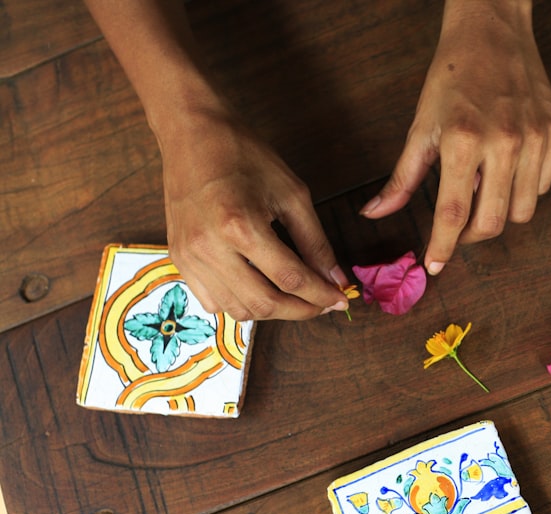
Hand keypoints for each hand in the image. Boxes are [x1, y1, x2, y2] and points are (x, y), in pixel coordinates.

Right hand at [159, 109, 348, 319]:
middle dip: (300, 311)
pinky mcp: (178, 259)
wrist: (191, 133)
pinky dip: (241, 305)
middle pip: (264, 303)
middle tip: (321, 304)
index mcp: (240, 226)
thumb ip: (315, 241)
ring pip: (238, 310)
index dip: (321, 295)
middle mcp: (209, 248)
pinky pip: (212, 302)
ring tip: (295, 299)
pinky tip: (260, 290)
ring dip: (272, 311)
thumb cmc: (243, 155)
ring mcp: (189, 256)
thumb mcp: (292, 193)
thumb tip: (334, 278)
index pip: (290, 279)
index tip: (340, 300)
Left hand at [362, 0, 550, 274]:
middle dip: (472, 235)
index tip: (435, 266)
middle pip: (493, 222)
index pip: (454, 213)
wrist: (493, 31)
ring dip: (501, 212)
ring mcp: (537, 140)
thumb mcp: (421, 126)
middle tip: (459, 228)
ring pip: (523, 211)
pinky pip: (543, 186)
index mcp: (464, 141)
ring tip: (484, 187)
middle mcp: (505, 143)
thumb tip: (375, 213)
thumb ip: (403, 178)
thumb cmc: (453, 77)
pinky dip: (524, 188)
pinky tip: (507, 168)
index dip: (443, 247)